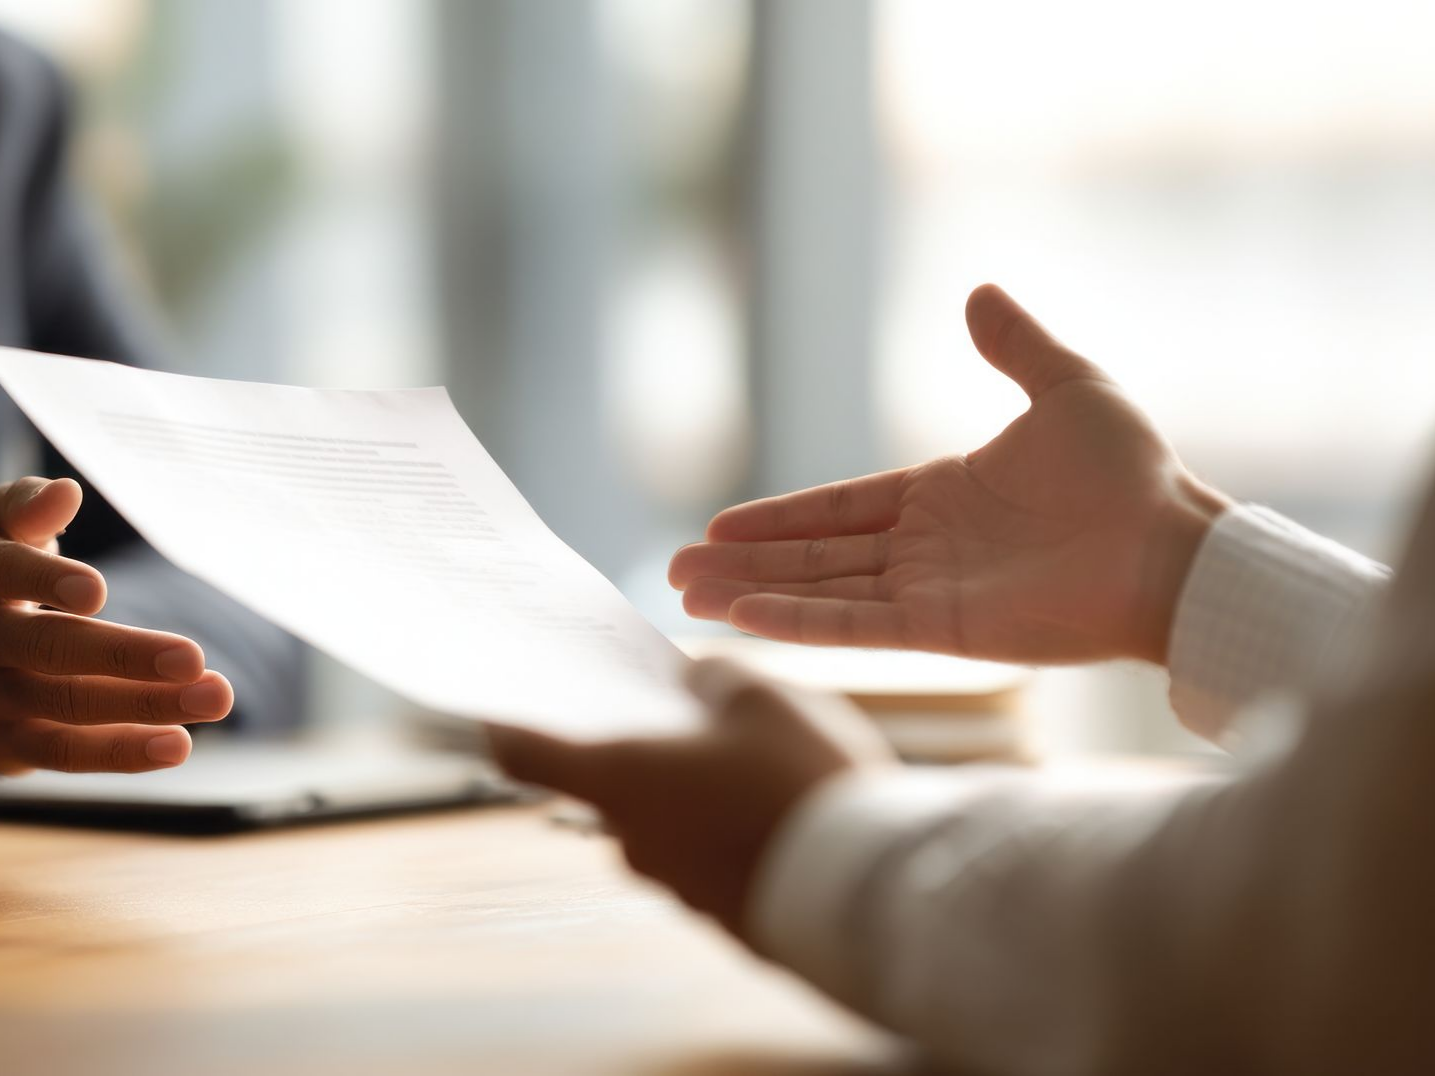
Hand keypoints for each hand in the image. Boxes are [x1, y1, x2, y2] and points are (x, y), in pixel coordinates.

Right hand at [0, 477, 231, 774]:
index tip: (96, 591)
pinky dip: (122, 750)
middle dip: (121, 656)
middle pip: (46, 648)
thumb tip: (64, 493)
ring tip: (216, 699)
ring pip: (64, 706)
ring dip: (144, 707)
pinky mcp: (8, 746)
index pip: (6, 573)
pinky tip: (177, 743)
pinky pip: (64, 751)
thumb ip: (27, 510)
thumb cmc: (1, 568)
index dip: (44, 581)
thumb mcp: (2, 531)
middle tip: (193, 658)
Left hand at [487, 658, 893, 935]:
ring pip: (668, 818)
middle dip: (645, 744)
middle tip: (688, 704)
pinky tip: (778, 801)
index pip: (524, 751)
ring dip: (694, 786)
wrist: (861, 889)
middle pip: (613, 780)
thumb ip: (715, 679)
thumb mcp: (763, 699)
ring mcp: (676, 885)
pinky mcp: (722, 912)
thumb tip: (695, 682)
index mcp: (619, 781)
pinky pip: (709, 854)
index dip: (509, 718)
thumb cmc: (797, 781)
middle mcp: (632, 839)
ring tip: (758, 752)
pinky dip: (727, 826)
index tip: (511, 693)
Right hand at [669, 284, 1228, 665]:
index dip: (777, 517)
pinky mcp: (944, 631)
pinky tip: (742, 615)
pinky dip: (798, 621)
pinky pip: (856, 625)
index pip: (839, 507)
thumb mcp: (1068, 386)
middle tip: (675, 568)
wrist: (1175, 545)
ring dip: (752, 593)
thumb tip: (979, 292)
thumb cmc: (1130, 473)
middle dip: (743, 562)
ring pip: (820, 592)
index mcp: (942, 497)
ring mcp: (930, 593)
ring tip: (683, 594)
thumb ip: (1015, 346)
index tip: (718, 526)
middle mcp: (925, 550)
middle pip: (813, 555)